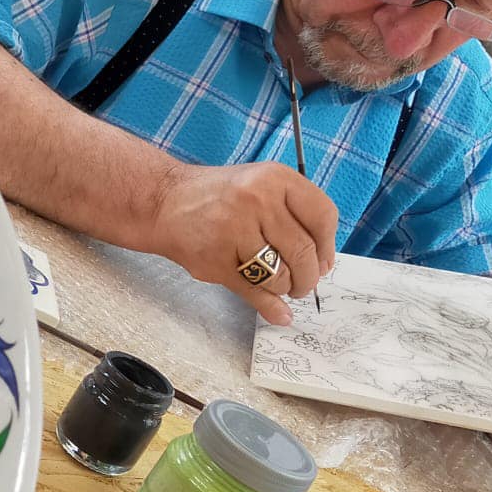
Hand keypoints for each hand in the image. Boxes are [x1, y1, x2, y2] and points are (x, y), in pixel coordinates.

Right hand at [150, 162, 337, 325]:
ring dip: (285, 289)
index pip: (323, 217)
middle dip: (309, 277)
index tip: (323, 262)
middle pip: (304, 252)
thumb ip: (294, 215)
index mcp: (275, 178)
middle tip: (303, 284)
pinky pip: (255, 292)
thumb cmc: (219, 197)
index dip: (327, 247)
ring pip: (281, 275)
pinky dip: (271, 308)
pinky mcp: (217, 260)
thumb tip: (323, 264)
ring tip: (277, 284)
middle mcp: (257, 200)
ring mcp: (235, 230)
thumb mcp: (261, 185)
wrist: (164, 202)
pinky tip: (279, 313)